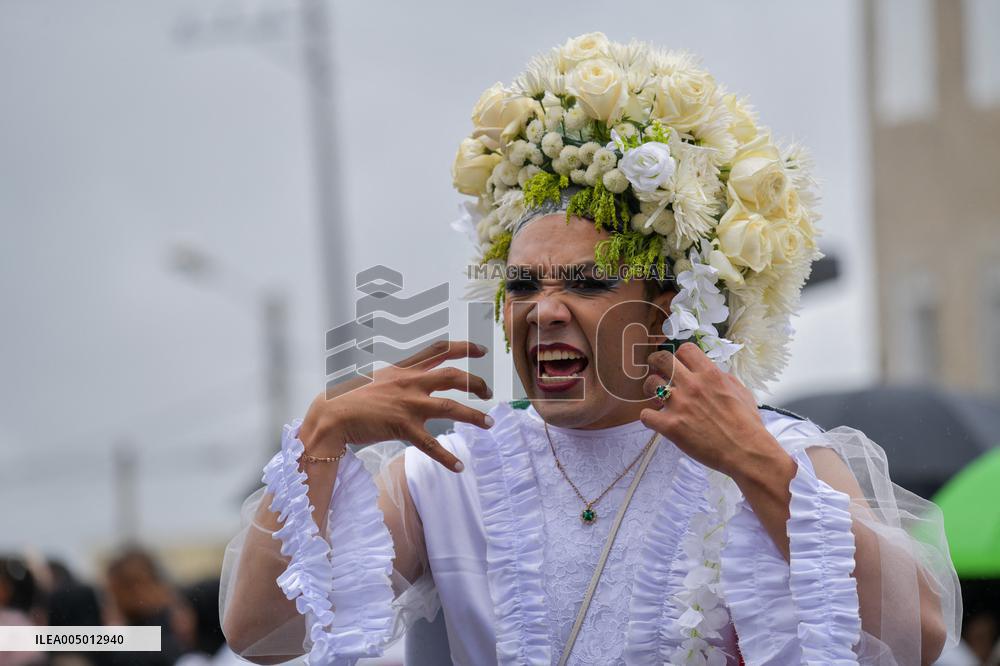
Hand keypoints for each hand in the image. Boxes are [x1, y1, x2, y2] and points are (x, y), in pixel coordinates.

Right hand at [298, 340, 492, 472]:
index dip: (463, 348)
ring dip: (474, 416)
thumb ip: (396, 377)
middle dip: (475, 383)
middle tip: (488, 392)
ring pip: (452, 407)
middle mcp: (410, 382)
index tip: (481, 350)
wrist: (331, 414)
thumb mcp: (376, 378)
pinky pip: (431, 445)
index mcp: (404, 369)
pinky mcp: (403, 427)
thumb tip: (406, 377)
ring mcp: (409, 404)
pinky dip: (447, 457)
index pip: (439, 350)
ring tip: (489, 423)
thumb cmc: (348, 398)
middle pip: (453, 376)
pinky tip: (460, 466)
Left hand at [639, 342, 782, 480]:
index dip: (679, 355)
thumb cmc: (747, 424)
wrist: (746, 451)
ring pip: (650, 384)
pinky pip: (646, 415)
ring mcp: (679, 405)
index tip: (679, 363)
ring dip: (650, 389)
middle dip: (655, 362)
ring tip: (656, 398)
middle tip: (655, 369)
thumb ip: (722, 378)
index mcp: (710, 374)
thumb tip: (711, 372)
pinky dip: (649, 417)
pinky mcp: (670, 426)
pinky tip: (657, 420)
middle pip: (662, 359)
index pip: (685, 349)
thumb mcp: (741, 391)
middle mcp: (692, 385)